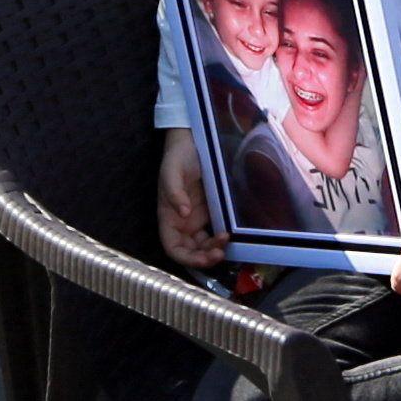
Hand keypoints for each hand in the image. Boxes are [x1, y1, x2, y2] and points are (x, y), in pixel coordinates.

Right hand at [155, 130, 224, 270]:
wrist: (193, 142)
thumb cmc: (178, 156)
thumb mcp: (172, 171)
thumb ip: (174, 192)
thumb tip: (183, 214)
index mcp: (169, 218)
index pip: (173, 248)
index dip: (187, 258)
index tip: (203, 258)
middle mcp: (182, 223)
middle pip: (191, 251)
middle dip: (204, 257)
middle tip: (220, 253)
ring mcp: (197, 219)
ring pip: (204, 245)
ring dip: (214, 249)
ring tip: (226, 240)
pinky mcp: (210, 212)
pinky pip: (214, 232)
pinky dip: (221, 238)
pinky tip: (231, 233)